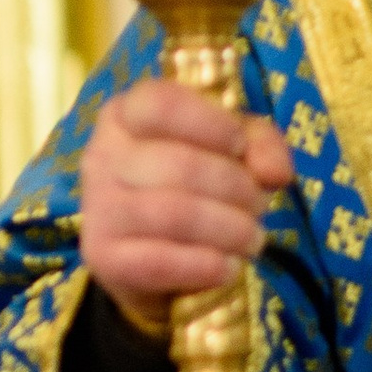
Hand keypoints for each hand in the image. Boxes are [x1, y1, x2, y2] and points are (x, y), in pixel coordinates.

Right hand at [76, 77, 292, 330]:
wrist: (148, 252)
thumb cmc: (194, 184)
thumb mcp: (232, 148)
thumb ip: (260, 145)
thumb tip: (274, 172)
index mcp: (127, 115)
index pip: (161, 105)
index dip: (210, 124)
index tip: (239, 146)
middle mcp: (102, 155)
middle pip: (180, 165)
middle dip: (237, 189)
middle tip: (259, 206)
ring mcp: (98, 207)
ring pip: (175, 214)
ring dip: (229, 230)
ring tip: (252, 238)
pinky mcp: (101, 255)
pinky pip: (159, 262)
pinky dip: (206, 267)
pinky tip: (227, 267)